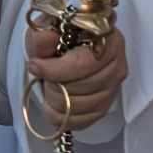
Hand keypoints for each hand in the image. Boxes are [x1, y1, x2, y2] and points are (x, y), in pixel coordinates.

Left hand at [23, 0, 130, 130]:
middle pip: (82, 87)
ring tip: (49, 87)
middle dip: (54, 84)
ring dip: (55, 101)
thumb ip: (43, 35)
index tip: (35, 66)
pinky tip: (54, 104)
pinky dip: (62, 116)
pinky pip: (81, 122)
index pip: (84, 63)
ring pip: (79, 107)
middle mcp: (117, 65)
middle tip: (44, 76)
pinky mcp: (105, 107)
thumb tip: (45, 40)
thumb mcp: (44, 30)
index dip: (56, 69)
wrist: (62, 53)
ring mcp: (113, 88)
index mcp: (107, 40)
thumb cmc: (57, 39)